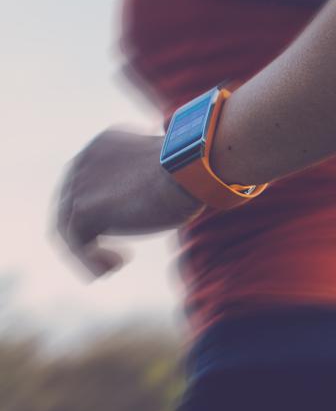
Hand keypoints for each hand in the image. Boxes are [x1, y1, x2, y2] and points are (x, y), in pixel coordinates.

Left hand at [53, 127, 203, 279]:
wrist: (192, 169)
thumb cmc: (192, 171)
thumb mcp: (162, 170)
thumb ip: (143, 180)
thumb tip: (151, 198)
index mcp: (102, 145)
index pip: (87, 180)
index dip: (104, 206)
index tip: (126, 222)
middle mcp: (84, 160)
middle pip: (70, 204)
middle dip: (90, 231)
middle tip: (113, 251)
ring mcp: (80, 184)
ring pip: (68, 226)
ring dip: (87, 250)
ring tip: (114, 264)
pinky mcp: (84, 209)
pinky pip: (76, 243)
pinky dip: (91, 261)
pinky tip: (117, 265)